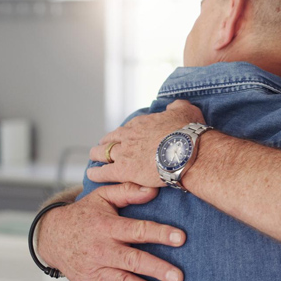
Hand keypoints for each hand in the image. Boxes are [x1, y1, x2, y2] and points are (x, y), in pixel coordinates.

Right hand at [37, 182, 186, 280]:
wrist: (51, 235)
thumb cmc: (84, 214)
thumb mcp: (103, 196)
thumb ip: (128, 191)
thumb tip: (153, 189)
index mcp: (108, 227)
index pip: (138, 230)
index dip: (160, 234)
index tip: (181, 238)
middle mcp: (102, 250)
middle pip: (133, 260)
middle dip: (157, 269)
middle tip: (178, 277)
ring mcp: (94, 270)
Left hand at [88, 100, 204, 186]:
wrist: (187, 151)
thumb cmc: (188, 132)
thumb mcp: (186, 110)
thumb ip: (177, 106)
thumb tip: (174, 106)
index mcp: (142, 123)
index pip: (127, 128)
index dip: (125, 134)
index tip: (125, 137)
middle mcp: (129, 136)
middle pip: (110, 138)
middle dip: (106, 142)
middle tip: (105, 147)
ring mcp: (124, 153)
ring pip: (102, 153)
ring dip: (98, 155)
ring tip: (95, 158)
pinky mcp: (123, 170)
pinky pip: (102, 172)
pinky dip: (96, 173)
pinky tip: (92, 174)